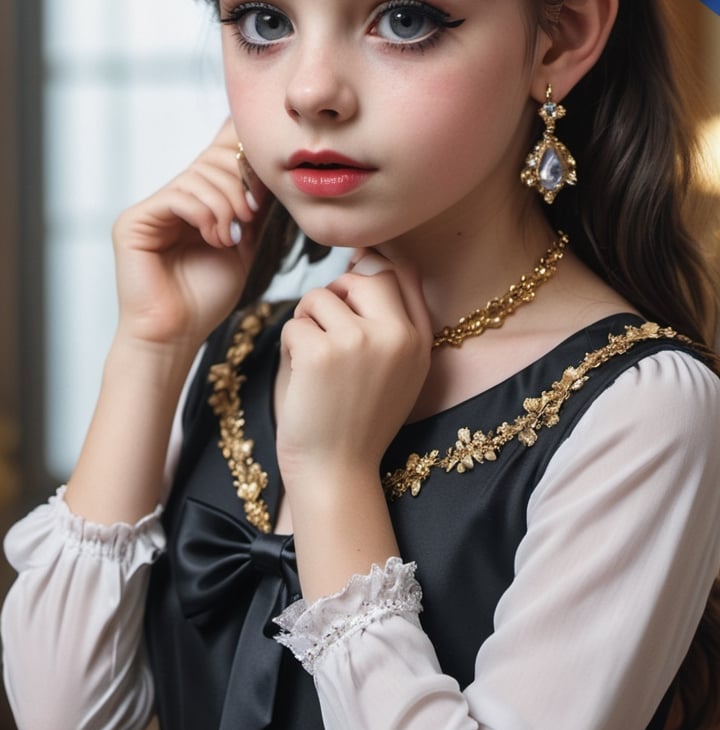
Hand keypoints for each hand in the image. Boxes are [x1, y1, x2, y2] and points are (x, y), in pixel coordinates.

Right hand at [112, 119, 267, 352]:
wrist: (176, 335)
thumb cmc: (206, 298)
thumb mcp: (243, 244)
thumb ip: (252, 208)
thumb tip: (268, 171)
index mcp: (194, 202)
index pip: (217, 156)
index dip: (243, 155)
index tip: (264, 184)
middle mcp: (170, 200)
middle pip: (211, 160)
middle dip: (240, 184)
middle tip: (250, 216)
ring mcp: (150, 209)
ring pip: (197, 176)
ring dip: (225, 204)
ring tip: (231, 237)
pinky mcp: (133, 221)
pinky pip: (177, 195)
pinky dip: (204, 213)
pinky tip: (215, 238)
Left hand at [277, 252, 432, 485]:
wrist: (338, 471)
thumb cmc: (360, 419)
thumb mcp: (401, 370)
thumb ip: (396, 319)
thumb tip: (368, 258)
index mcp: (419, 338)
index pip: (402, 272)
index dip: (372, 268)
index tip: (351, 292)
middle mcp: (397, 335)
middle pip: (360, 277)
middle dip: (335, 294)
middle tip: (324, 328)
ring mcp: (360, 341)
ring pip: (321, 297)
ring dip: (307, 321)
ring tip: (313, 357)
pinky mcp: (322, 353)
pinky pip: (295, 323)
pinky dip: (290, 346)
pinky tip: (302, 375)